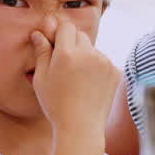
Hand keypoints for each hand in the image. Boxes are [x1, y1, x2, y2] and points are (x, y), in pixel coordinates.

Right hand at [30, 19, 119, 140]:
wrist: (81, 127)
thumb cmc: (56, 104)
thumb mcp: (42, 78)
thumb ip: (41, 52)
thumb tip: (39, 33)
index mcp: (67, 53)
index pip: (66, 26)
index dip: (59, 34)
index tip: (54, 45)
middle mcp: (88, 54)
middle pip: (80, 35)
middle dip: (71, 43)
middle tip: (64, 64)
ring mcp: (104, 62)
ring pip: (92, 49)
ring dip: (85, 56)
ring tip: (77, 79)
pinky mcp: (115, 71)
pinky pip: (103, 61)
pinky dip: (96, 68)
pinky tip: (89, 85)